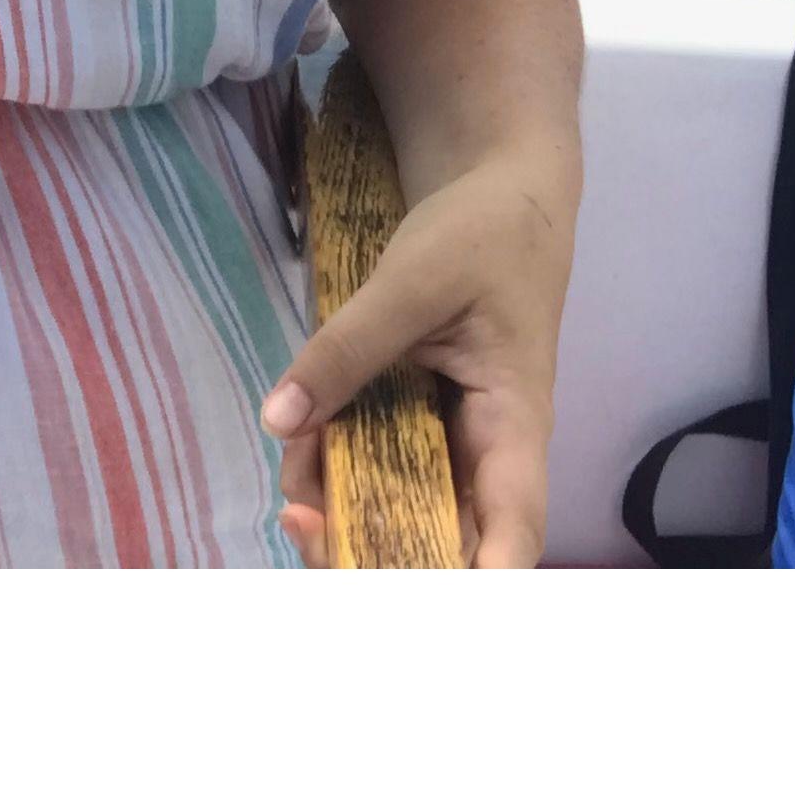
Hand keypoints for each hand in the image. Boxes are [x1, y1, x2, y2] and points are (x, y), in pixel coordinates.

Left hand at [263, 145, 576, 568]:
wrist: (500, 191)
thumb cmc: (483, 234)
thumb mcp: (413, 281)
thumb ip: (348, 349)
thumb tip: (281, 420)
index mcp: (514, 425)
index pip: (513, 531)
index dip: (478, 583)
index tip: (421, 604)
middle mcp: (488, 452)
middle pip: (446, 539)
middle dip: (374, 553)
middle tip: (302, 528)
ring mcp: (453, 439)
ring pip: (404, 506)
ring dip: (345, 510)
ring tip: (292, 488)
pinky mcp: (419, 419)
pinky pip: (379, 462)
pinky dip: (337, 464)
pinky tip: (300, 442)